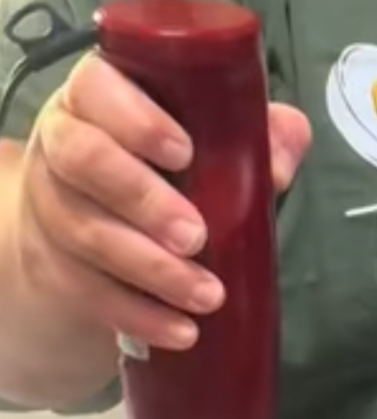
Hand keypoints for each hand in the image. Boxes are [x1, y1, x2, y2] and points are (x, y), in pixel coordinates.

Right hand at [13, 52, 311, 351]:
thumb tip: (285, 152)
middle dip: (143, 200)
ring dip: (151, 269)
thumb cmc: (159, 163)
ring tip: (207, 295)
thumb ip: (253, 133)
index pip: (96, 87)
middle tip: (197, 236)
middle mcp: (61, 141)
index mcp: (96, 95)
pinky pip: (88, 291)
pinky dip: (138, 315)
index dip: (135, 119)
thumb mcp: (204, 137)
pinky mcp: (52, 263)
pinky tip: (180, 331)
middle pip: (84, 160)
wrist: (95, 219)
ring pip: (86, 233)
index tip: (184, 153)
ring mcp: (49, 204)